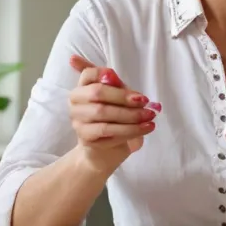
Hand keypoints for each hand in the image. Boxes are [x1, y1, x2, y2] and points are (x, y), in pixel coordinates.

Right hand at [67, 55, 158, 173]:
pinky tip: (145, 128)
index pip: (89, 73)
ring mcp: (78, 120)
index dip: (107, 74)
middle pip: (97, 92)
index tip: (122, 79)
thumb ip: (115, 85)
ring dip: (130, 115)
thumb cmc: (112, 119)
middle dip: (123, 96)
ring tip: (150, 117)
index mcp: (82, 88)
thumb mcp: (117, 98)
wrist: (103, 152)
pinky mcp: (85, 138)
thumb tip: (112, 75)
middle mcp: (75, 102)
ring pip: (103, 112)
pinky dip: (129, 129)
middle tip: (145, 102)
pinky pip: (108, 131)